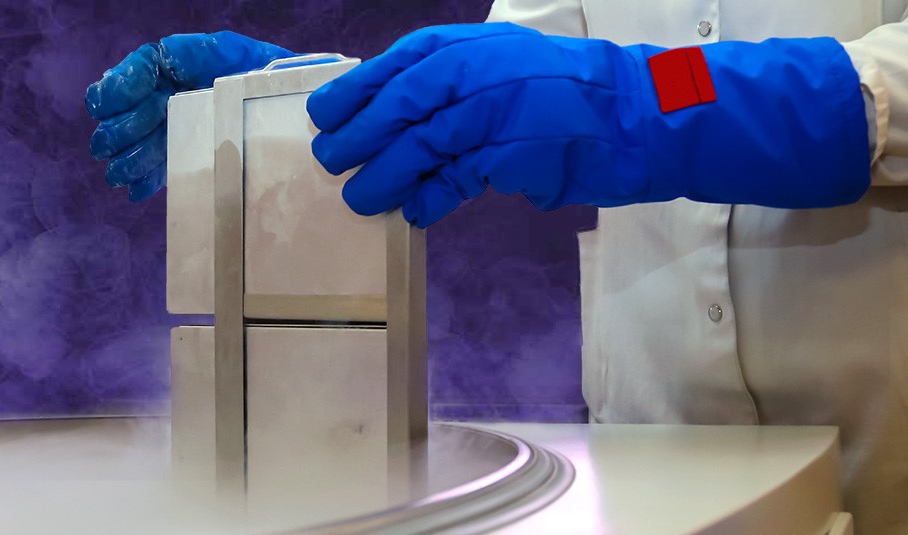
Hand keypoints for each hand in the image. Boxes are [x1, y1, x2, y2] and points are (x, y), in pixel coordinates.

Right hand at [86, 32, 292, 200]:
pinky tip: (137, 190)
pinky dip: (147, 178)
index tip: (106, 106)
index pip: (133, 72)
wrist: (292, 104)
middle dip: (118, 130)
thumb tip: (161, 58)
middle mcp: (169, 93)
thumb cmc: (264, 73)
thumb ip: (197, 54)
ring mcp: (177, 123)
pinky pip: (162, 164)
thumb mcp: (234, 55)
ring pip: (141, 140)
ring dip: (127, 159)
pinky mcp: (188, 150)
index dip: (116, 89)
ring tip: (120, 175)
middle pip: (130, 110)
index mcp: (175, 65)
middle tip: (108, 148)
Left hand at [307, 23, 869, 227]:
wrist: (638, 113)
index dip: (355, 89)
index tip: (324, 112)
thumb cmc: (567, 94)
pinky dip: (431, 197)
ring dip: (383, 175)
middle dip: (358, 134)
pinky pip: (457, 179)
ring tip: (360, 199)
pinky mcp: (513, 154)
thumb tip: (399, 118)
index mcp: (472, 47)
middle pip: (399, 104)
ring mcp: (495, 111)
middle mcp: (478, 72)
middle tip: (328, 159)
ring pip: (420, 145)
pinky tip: (414, 212)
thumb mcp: (505, 71)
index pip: (398, 63)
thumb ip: (456, 86)